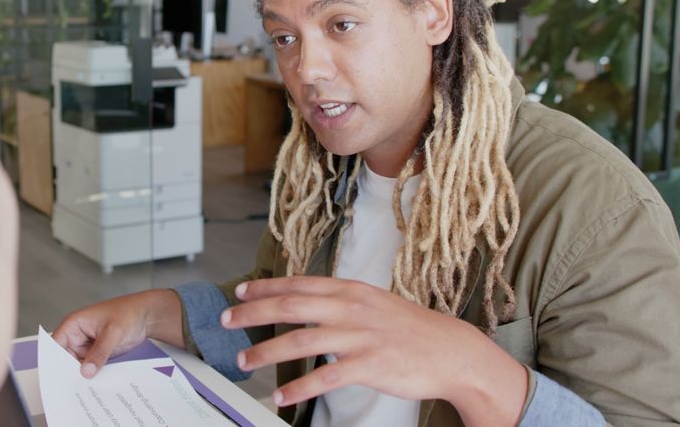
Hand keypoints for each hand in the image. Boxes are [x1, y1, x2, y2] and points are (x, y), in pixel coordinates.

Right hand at [52, 289, 183, 377]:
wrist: (147, 317)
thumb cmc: (128, 313)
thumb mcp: (112, 333)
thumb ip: (99, 352)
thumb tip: (85, 371)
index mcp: (74, 325)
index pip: (55, 345)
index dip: (53, 361)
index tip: (55, 379)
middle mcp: (77, 336)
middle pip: (64, 359)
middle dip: (68, 373)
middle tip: (71, 389)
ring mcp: (87, 346)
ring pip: (77, 366)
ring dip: (80, 376)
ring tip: (82, 391)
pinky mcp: (97, 354)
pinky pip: (90, 368)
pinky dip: (92, 376)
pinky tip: (94, 386)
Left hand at [221, 276, 526, 426]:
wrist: (452, 351)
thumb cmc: (411, 329)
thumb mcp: (373, 303)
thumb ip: (340, 301)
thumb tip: (306, 301)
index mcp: (350, 290)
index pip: (298, 284)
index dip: (265, 287)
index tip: (240, 291)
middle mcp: (351, 308)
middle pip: (291, 306)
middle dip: (253, 312)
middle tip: (227, 321)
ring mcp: (360, 336)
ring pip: (302, 341)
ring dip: (267, 352)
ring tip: (245, 361)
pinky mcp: (370, 365)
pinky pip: (326, 378)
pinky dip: (300, 388)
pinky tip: (282, 397)